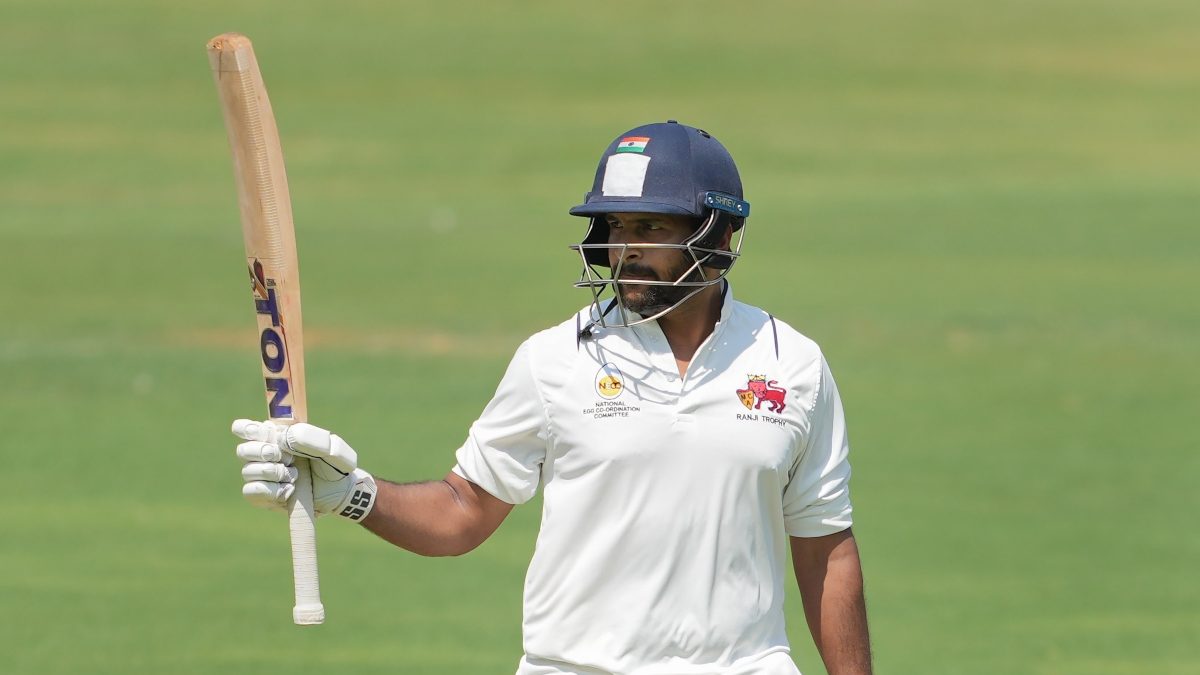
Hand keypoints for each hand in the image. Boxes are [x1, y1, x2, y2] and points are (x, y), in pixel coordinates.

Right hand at [232, 419, 377, 521]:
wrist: (341, 494)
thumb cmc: (336, 465)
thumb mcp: (332, 447)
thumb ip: (310, 437)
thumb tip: (281, 438)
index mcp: (278, 437)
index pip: (247, 428)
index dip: (248, 429)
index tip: (266, 433)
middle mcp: (266, 455)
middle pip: (243, 450)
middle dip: (265, 453)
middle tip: (289, 458)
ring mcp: (263, 477)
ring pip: (248, 471)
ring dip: (273, 472)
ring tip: (295, 476)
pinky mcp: (263, 497)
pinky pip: (250, 491)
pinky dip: (270, 490)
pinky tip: (289, 490)